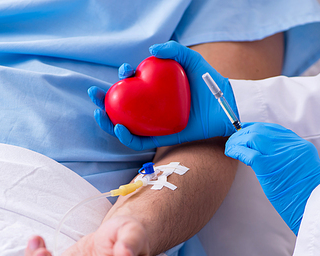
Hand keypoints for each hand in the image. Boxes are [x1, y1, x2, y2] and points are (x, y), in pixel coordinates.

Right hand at [88, 41, 237, 150]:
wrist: (226, 108)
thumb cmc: (210, 83)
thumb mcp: (192, 61)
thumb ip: (174, 50)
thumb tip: (150, 51)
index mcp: (154, 89)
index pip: (131, 84)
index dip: (123, 77)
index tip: (124, 72)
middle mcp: (150, 108)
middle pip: (121, 106)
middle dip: (103, 100)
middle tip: (94, 94)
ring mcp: (154, 124)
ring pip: (124, 125)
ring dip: (107, 121)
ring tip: (100, 112)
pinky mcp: (160, 139)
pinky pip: (138, 141)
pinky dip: (126, 137)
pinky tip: (119, 127)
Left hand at [224, 122, 319, 234]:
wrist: (315, 208)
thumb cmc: (308, 197)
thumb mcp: (303, 171)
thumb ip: (288, 159)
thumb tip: (266, 156)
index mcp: (301, 146)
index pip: (274, 129)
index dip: (256, 128)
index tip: (246, 131)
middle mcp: (291, 146)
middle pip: (261, 130)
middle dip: (244, 133)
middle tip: (234, 140)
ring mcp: (279, 154)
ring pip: (252, 137)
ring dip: (237, 141)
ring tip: (230, 147)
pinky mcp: (267, 165)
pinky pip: (247, 152)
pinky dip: (236, 151)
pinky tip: (231, 153)